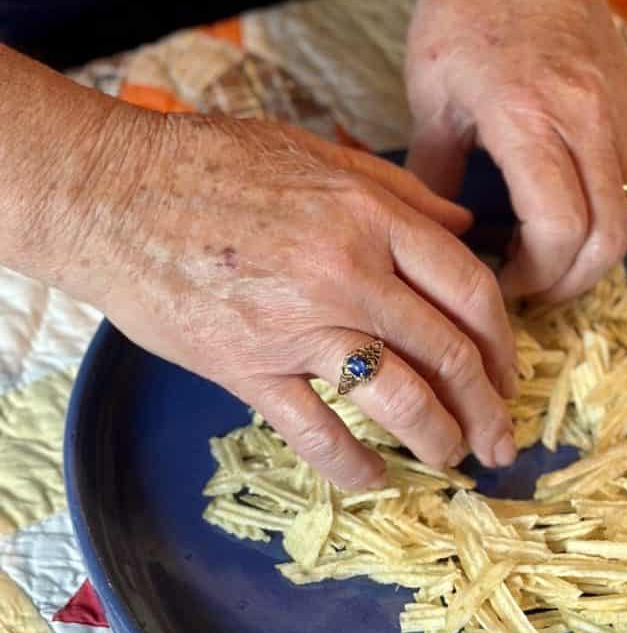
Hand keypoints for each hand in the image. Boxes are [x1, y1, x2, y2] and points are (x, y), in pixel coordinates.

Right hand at [72, 110, 518, 487]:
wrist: (111, 192)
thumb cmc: (214, 165)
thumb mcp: (319, 154)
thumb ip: (400, 191)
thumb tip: (465, 226)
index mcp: (372, 218)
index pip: (471, 291)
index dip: (502, 345)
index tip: (507, 377)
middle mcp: (348, 274)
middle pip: (448, 353)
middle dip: (487, 408)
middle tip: (499, 442)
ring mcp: (298, 325)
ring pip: (398, 398)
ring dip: (438, 439)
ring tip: (453, 460)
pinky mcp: (247, 368)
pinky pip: (316, 432)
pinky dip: (354, 465)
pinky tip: (375, 478)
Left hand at [405, 0, 626, 302]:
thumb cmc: (465, 9)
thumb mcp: (431, 92)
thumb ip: (434, 174)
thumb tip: (436, 240)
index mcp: (528, 116)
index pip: (558, 231)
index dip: (533, 276)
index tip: (499, 282)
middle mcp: (587, 120)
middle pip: (609, 238)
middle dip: (570, 284)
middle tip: (530, 291)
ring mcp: (619, 115)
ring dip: (593, 258)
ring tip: (547, 262)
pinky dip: (606, 221)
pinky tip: (566, 219)